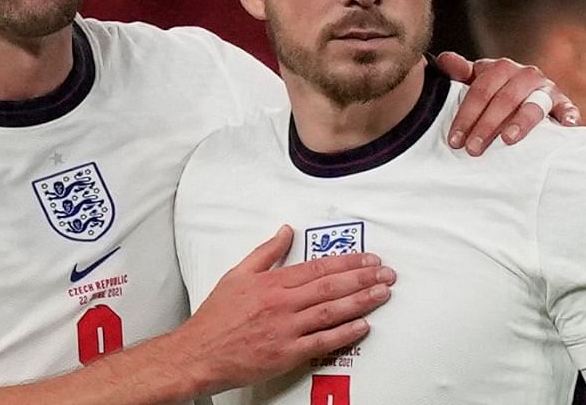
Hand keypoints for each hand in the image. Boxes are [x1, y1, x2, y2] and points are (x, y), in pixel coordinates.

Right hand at [175, 226, 393, 394]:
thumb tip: (286, 231)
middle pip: (330, 286)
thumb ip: (266, 253)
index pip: (318, 267)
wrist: (199, 353)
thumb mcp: (237, 274)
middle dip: (363, 278)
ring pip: (331, 311)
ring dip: (361, 301)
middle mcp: (282, 303)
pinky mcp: (287, 354)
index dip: (347, 262)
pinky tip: (363, 326)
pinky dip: (345, 333)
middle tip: (386, 274)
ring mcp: (286, 329)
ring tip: (383, 293)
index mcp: (272, 282)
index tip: (368, 259)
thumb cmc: (216, 317)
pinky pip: (322, 342)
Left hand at [436, 52, 580, 155]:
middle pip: (504, 99)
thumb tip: (444, 60)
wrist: (529, 93)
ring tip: (508, 140)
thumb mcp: (477, 80)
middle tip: (473, 149)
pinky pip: (568, 108)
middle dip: (486, 125)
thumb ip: (460, 72)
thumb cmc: (496, 91)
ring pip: (533, 105)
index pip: (480, 90)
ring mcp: (546, 89)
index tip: (455, 139)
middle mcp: (525, 75)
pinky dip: (569, 115)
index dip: (466, 114)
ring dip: (520, 123)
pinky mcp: (564, 103)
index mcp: (501, 68)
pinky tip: (567, 126)